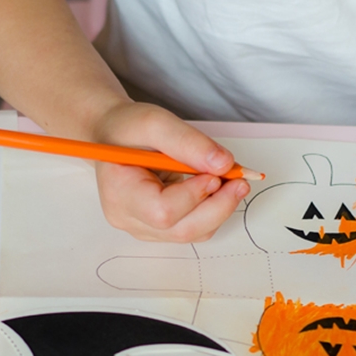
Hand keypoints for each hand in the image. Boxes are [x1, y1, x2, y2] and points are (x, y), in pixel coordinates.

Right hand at [90, 102, 249, 241]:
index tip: (216, 173)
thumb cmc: (128, 129)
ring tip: (229, 179)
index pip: (161, 211)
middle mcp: (129, 218)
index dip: (194, 196)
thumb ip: (187, 141)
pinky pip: (194, 229)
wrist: (116, 137)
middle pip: (181, 230)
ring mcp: (144, 228)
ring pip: (192, 233)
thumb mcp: (154, 122)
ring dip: (218, 208)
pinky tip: (214, 187)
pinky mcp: (159, 229)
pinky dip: (211, 210)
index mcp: (119, 192)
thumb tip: (224, 164)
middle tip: (240, 181)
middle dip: (218, 207)